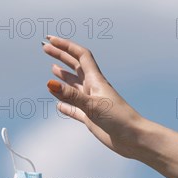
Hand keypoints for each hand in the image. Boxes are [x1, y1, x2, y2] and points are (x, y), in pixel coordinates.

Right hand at [43, 35, 144, 158]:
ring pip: (74, 86)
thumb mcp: (92, 105)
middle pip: (74, 67)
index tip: (51, 40)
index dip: (65, 46)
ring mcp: (91, 102)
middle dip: (60, 56)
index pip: (80, 56)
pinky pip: (74, 108)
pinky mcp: (90, 117)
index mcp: (96, 80)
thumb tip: (50, 83)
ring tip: (53, 69)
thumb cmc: (118, 118)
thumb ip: (71, 95)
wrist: (132, 137)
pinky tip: (59, 104)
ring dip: (63, 77)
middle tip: (45, 48)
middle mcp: (93, 88)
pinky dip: (66, 105)